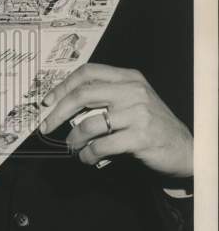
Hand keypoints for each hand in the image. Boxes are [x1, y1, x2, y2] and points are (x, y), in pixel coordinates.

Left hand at [39, 64, 192, 181]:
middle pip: (83, 95)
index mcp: (129, 78)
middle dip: (58, 112)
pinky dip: (88, 154)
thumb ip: (105, 99)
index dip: (63, 86)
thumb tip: (63, 107)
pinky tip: (87, 158)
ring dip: (74, 139)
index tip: (48, 102)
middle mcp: (133, 91)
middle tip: (46, 126)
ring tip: (73, 147)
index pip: (87, 73)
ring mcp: (138, 113)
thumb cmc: (151, 126)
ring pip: (89, 124)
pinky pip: (101, 145)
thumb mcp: (132, 102)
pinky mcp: (140, 136)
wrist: (184, 149)